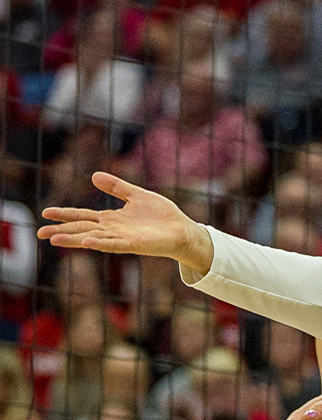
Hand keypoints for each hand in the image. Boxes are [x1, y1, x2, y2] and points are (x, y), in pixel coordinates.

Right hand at [38, 172, 212, 268]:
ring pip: (93, 238)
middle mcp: (113, 230)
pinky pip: (115, 244)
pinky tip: (88, 242)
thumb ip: (117, 186)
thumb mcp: (137, 195)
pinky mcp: (135, 244)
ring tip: (54, 239)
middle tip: (40, 233)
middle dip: (61, 231)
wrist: (183, 229)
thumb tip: (93, 175)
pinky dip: (101, 243)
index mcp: (111, 219)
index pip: (83, 216)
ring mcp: (122, 238)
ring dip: (74, 239)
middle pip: (82, 229)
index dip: (65, 214)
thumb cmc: (162, 215)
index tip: (46, 212)